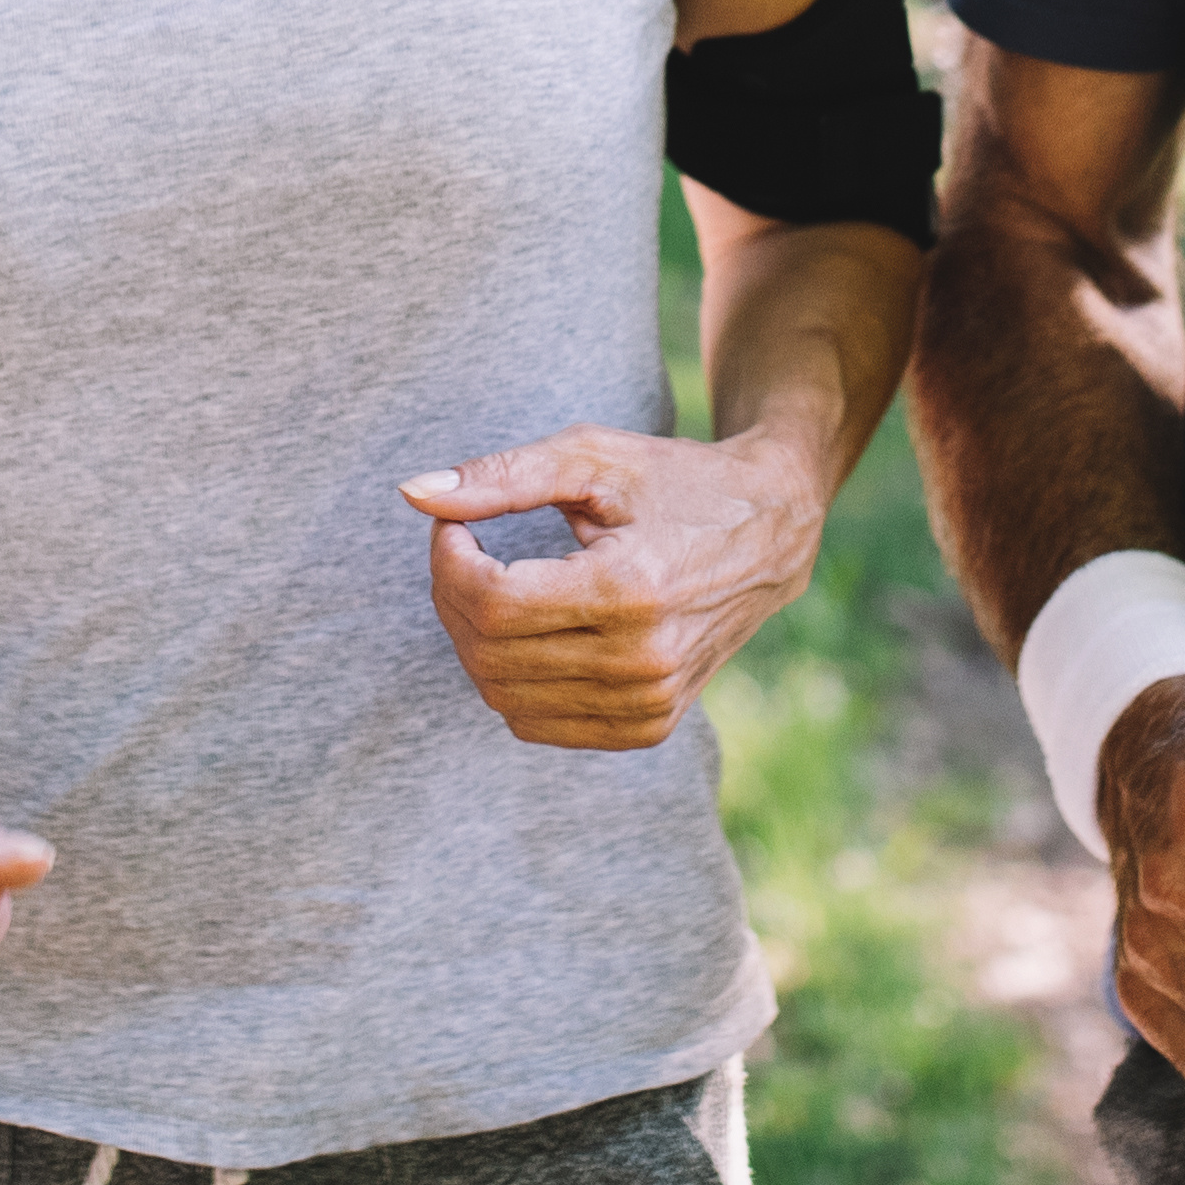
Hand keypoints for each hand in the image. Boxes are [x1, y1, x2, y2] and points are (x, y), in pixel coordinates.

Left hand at [406, 423, 835, 750]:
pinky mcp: (648, 727)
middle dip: (452, 596)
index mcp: (632, 590)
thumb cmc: (675, 483)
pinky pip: (536, 723)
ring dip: (474, 639)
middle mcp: (643, 661)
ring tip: (495, 584)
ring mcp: (649, 704)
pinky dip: (510, 679)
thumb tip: (413, 494)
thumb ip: (500, 476)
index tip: (453, 524)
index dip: (449, 561)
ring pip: (503, 695)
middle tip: (464, 546)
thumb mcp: (592, 457)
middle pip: (490, 652)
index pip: (493, 603)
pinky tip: (528, 629)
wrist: (771, 532)